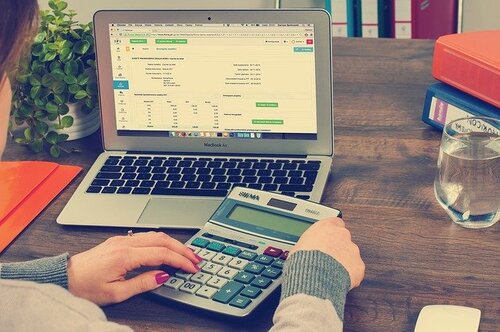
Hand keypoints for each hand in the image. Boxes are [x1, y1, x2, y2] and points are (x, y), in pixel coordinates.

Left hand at [67, 231, 200, 304]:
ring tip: (186, 253)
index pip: (162, 254)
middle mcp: (125, 243)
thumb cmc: (85, 287)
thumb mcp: (116, 293)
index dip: (181, 261)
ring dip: (173, 243)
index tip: (192, 268)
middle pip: (162, 240)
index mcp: (125, 255)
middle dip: (182, 249)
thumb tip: (163, 276)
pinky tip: (167, 248)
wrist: (64, 277)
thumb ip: (143, 283)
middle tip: (196, 259)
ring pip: (155, 235)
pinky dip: (162, 241)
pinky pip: (146, 236)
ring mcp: (122, 239)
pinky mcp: (119, 241)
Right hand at [290, 217, 364, 288]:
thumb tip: (305, 250)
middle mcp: (342, 235)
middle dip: (337, 248)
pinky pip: (355, 269)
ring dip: (343, 261)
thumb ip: (309, 244)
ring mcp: (352, 250)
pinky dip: (349, 275)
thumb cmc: (303, 261)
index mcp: (327, 227)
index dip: (331, 233)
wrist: (313, 277)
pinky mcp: (359, 265)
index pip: (335, 223)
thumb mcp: (298, 246)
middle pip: (343, 239)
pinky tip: (338, 279)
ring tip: (331, 272)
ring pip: (350, 255)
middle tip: (327, 259)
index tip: (327, 239)